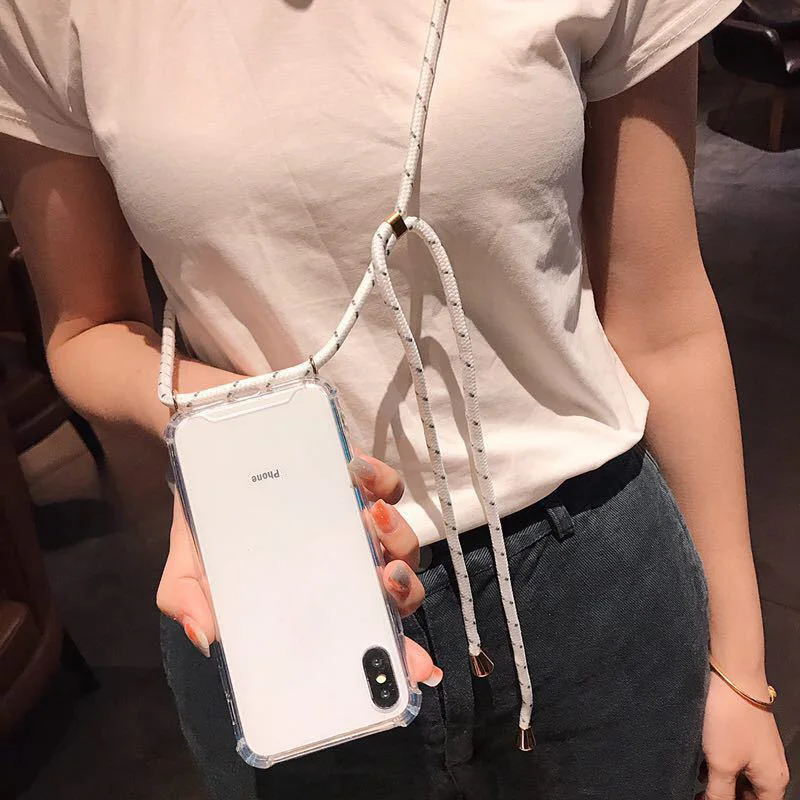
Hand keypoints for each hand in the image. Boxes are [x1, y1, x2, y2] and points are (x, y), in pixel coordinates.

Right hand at [156, 452, 441, 685]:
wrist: (208, 465)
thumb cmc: (209, 532)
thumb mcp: (189, 570)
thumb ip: (190, 602)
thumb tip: (205, 636)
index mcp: (323, 602)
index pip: (368, 636)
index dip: (398, 655)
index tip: (416, 669)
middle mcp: (351, 570)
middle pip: (398, 591)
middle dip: (402, 590)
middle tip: (384, 579)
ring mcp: (360, 526)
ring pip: (401, 542)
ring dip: (397, 536)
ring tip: (373, 520)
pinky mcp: (361, 483)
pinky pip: (387, 486)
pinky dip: (381, 480)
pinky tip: (359, 474)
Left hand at [702, 670, 788, 798]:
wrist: (732, 674)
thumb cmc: (731, 717)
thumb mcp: (721, 764)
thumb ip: (719, 793)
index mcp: (773, 781)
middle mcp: (769, 767)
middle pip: (749, 796)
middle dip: (725, 795)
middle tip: (702, 793)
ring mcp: (756, 749)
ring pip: (738, 777)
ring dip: (719, 781)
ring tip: (698, 779)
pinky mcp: (743, 733)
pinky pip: (732, 758)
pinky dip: (717, 764)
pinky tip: (699, 761)